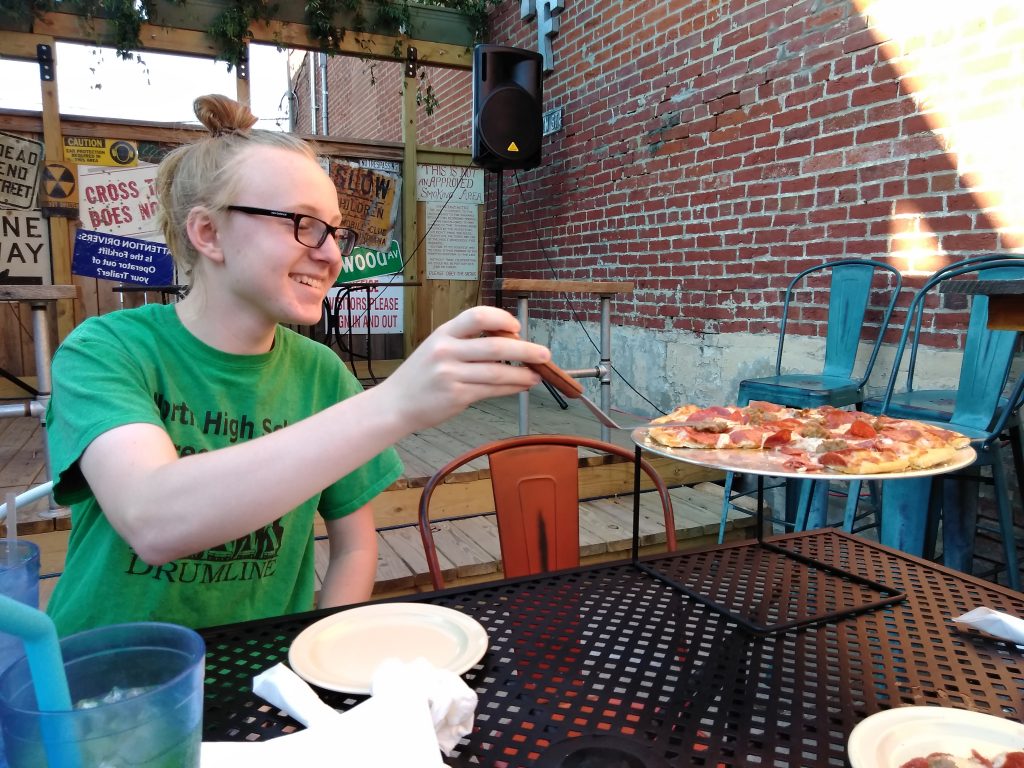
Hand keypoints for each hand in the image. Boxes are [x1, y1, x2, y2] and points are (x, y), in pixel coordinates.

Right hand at [380, 306, 549, 430]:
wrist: (395, 404)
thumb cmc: (420, 376)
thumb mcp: (436, 348)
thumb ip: (465, 343)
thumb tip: (509, 343)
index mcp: (443, 333)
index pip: (476, 316)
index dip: (501, 319)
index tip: (517, 328)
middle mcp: (447, 351)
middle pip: (494, 346)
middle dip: (525, 350)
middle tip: (545, 354)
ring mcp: (451, 375)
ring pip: (498, 373)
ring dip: (523, 374)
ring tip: (538, 375)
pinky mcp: (456, 396)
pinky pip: (492, 390)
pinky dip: (511, 388)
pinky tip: (522, 386)